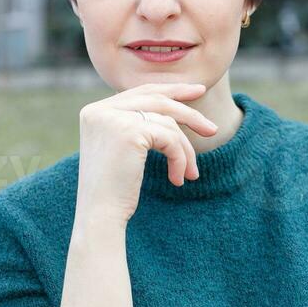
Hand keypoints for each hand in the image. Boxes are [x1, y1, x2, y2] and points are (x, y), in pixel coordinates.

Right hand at [75, 81, 217, 226]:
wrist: (100, 215)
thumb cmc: (113, 191)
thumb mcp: (121, 151)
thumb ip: (135, 126)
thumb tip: (170, 111)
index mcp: (94, 111)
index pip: (140, 92)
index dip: (171, 90)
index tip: (197, 92)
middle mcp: (100, 110)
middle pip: (156, 99)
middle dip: (188, 111)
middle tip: (212, 128)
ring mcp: (113, 118)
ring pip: (167, 121)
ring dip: (185, 149)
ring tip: (191, 174)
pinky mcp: (129, 131)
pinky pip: (169, 138)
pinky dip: (180, 158)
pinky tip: (178, 179)